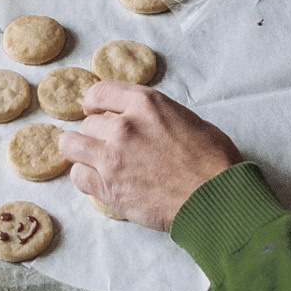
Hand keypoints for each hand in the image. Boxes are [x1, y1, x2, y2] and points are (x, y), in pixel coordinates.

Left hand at [67, 83, 241, 232]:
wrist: (217, 198)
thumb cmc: (212, 160)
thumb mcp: (186, 119)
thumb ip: (154, 115)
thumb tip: (138, 119)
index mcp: (145, 103)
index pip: (100, 91)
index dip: (93, 102)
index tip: (93, 110)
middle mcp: (124, 126)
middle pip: (88, 123)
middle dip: (95, 133)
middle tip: (106, 145)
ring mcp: (112, 157)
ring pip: (72, 146)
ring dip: (81, 152)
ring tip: (91, 160)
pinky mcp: (109, 188)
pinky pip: (79, 176)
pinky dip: (86, 177)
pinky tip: (99, 181)